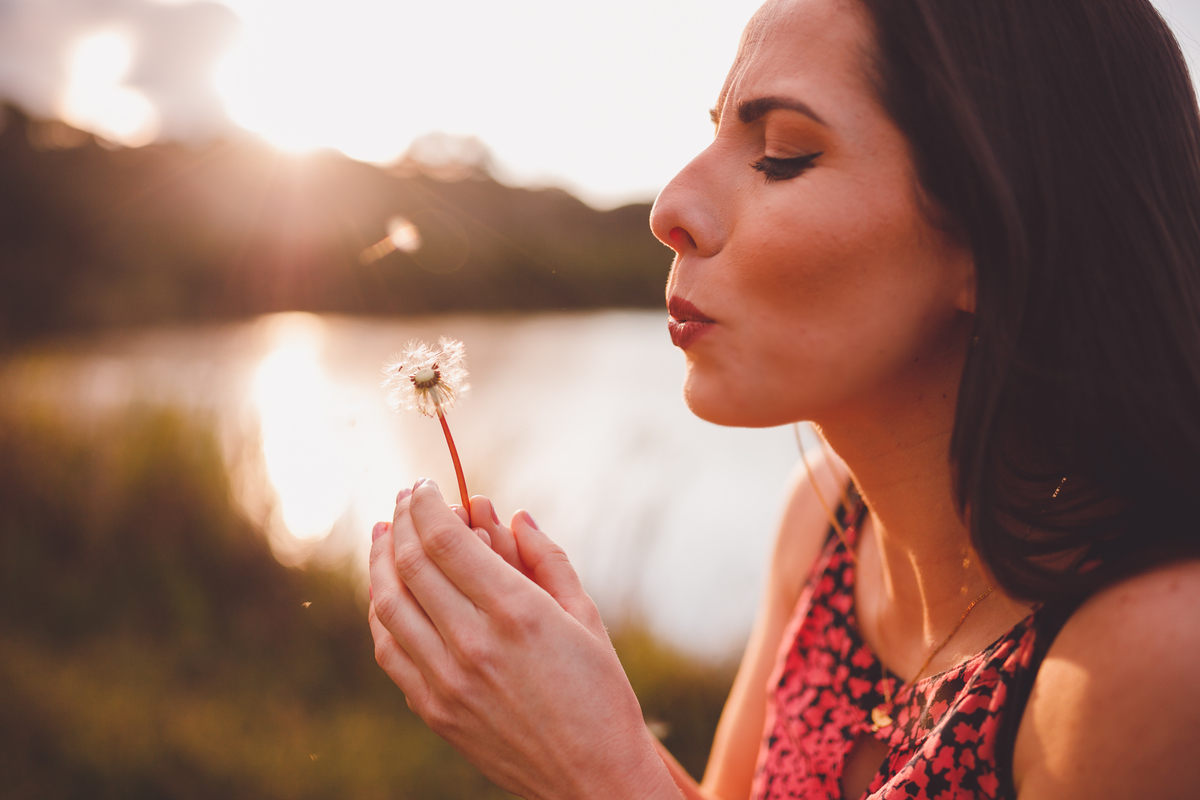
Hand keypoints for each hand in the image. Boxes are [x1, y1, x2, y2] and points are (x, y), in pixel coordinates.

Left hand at [368, 479, 681, 799]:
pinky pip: (390, 650)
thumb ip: (548, 560)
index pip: (445, 540)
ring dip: (380, 562)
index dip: (426, 505)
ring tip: (382, 535)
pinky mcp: (434, 711)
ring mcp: (446, 681)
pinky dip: (382, 612)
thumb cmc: (601, 695)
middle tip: (402, 500)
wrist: (592, 779)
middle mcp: (473, 643)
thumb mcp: (586, 619)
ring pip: (389, 604)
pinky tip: (387, 592)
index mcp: (516, 612)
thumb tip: (517, 516)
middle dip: (401, 521)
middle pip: (412, 564)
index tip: (423, 486)